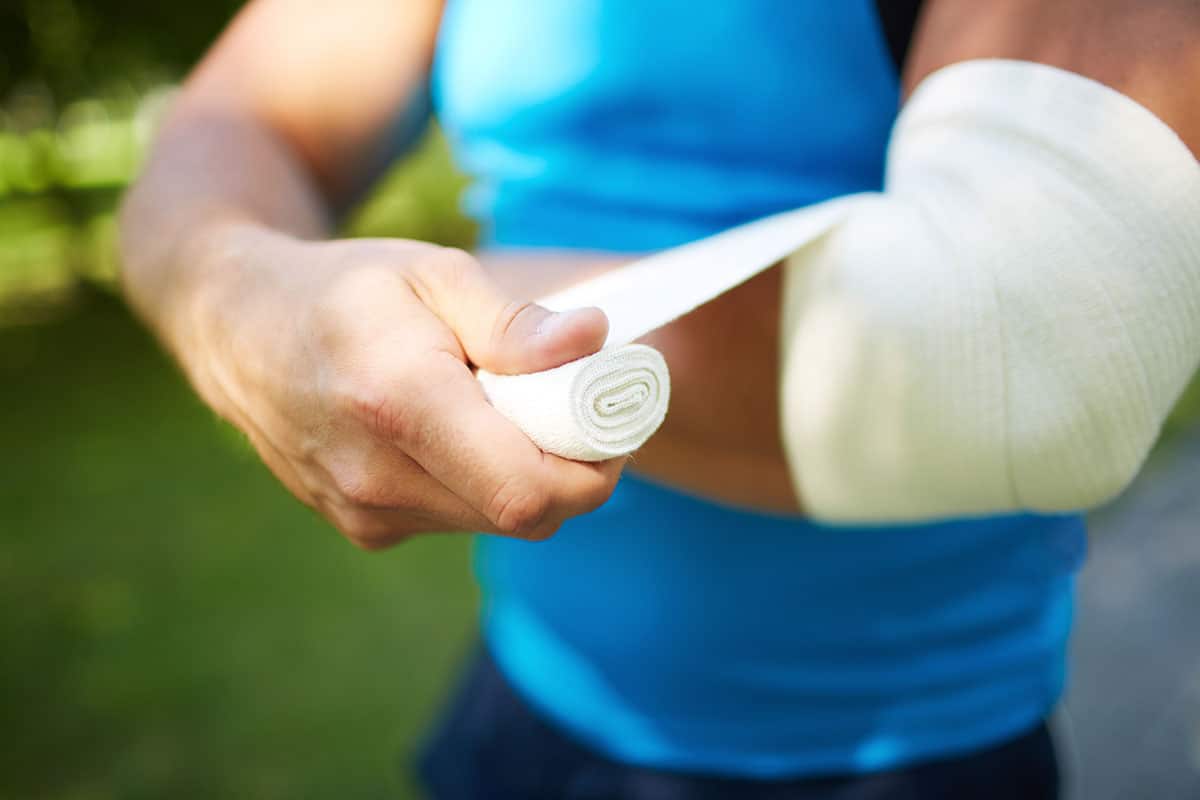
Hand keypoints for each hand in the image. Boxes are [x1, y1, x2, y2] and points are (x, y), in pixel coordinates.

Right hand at [179, 225, 623, 548]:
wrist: (236, 327)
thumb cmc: (346, 288)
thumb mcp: (434, 273)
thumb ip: (514, 321)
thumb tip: (594, 342)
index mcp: (400, 403)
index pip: (531, 490)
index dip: (594, 468)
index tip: (610, 421)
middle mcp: (377, 476)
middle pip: (526, 515)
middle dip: (571, 470)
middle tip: (574, 409)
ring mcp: (364, 512)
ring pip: (493, 521)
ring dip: (525, 476)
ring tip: (509, 410)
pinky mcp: (362, 528)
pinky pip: (455, 519)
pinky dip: (481, 484)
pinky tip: (461, 434)